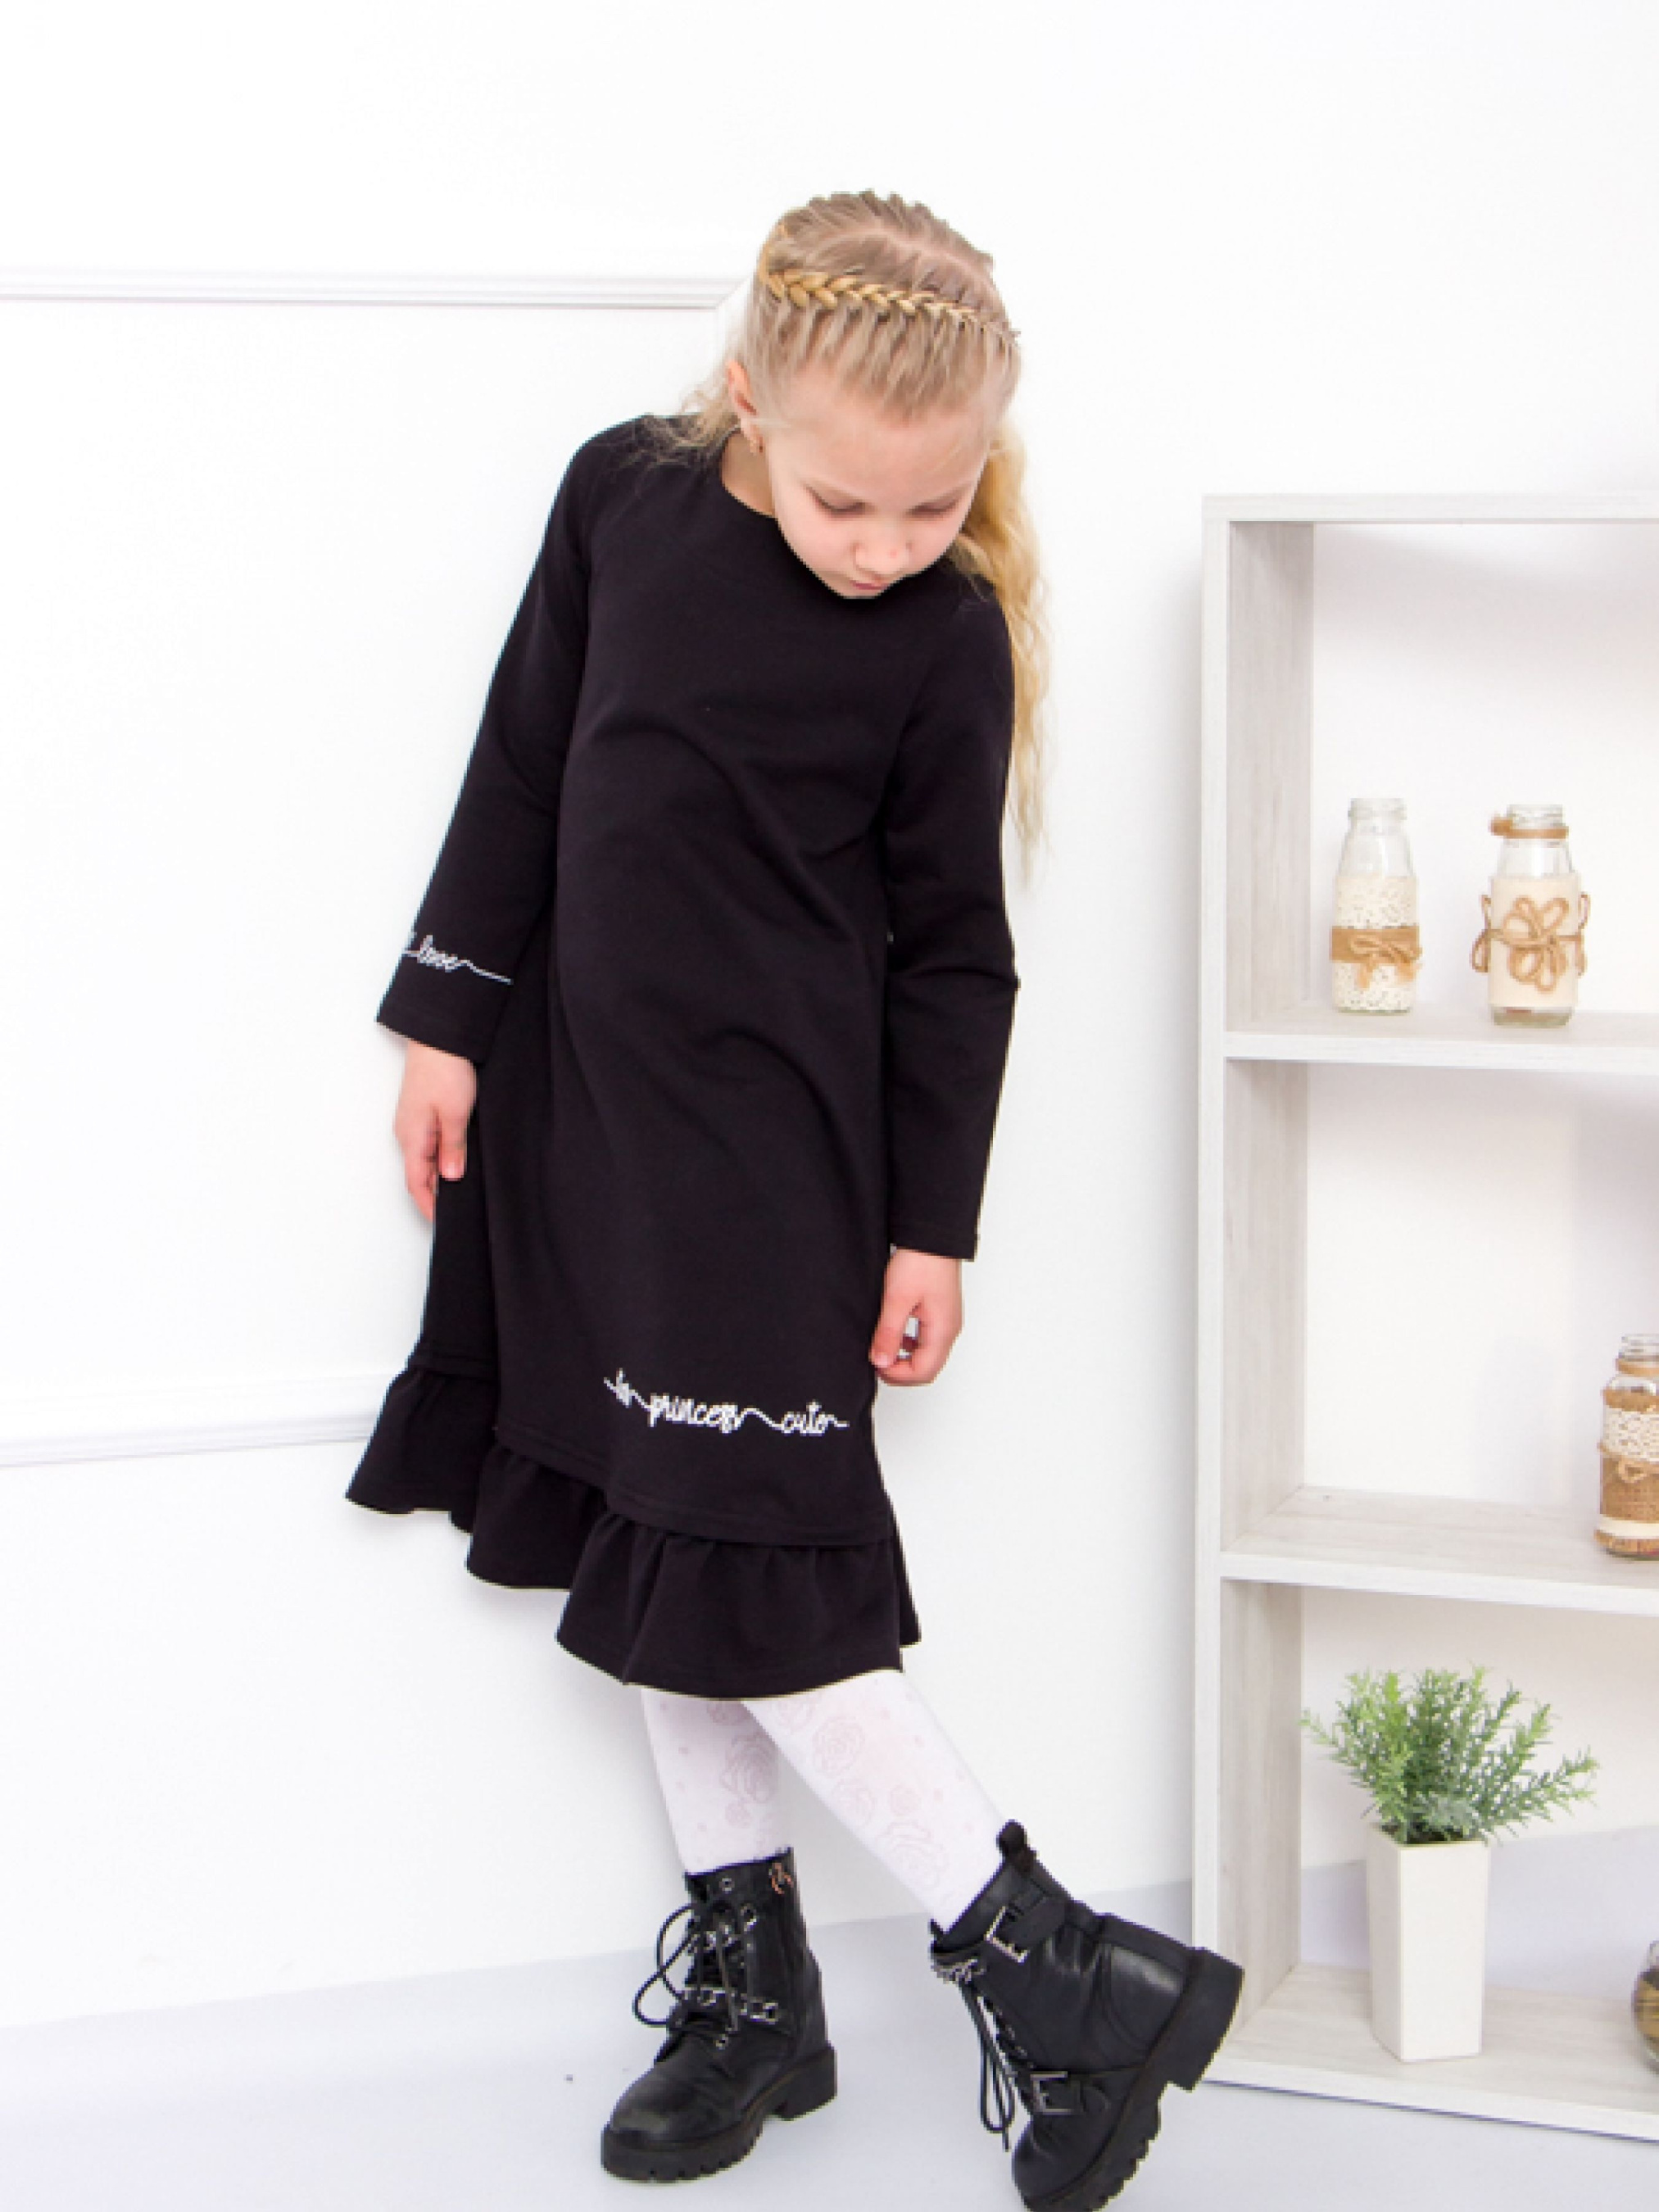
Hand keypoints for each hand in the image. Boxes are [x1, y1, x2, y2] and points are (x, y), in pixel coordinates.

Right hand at [393, 1039, 477, 1222]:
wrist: (439, 1037)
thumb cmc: (445, 1069)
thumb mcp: (456, 1113)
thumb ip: (452, 1148)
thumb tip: (450, 1178)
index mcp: (412, 1137)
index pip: (416, 1183)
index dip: (428, 1206)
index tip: (442, 1223)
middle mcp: (407, 1132)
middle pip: (418, 1173)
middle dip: (434, 1195)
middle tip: (457, 1210)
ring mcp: (413, 1121)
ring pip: (424, 1158)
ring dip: (438, 1175)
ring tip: (459, 1189)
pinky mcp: (422, 1111)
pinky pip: (428, 1143)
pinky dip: (440, 1157)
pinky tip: (455, 1159)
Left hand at [868, 1248, 962, 1385]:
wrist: (932, 1236)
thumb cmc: (920, 1261)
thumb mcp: (896, 1300)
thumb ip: (889, 1334)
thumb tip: (881, 1362)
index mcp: (942, 1331)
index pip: (924, 1372)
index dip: (898, 1375)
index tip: (876, 1365)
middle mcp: (949, 1330)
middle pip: (928, 1369)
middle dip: (902, 1371)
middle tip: (878, 1361)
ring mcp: (947, 1322)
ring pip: (928, 1356)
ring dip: (906, 1359)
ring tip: (883, 1349)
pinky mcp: (942, 1313)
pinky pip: (928, 1341)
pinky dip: (911, 1346)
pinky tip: (895, 1335)